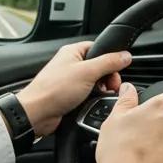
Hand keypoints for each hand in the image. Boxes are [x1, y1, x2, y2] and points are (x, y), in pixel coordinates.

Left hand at [16, 42, 131, 136]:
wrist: (37, 113)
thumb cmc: (54, 90)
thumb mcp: (87, 72)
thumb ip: (108, 62)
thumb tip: (125, 55)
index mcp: (73, 52)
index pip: (99, 48)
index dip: (111, 59)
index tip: (117, 71)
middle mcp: (71, 64)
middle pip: (100, 67)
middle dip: (108, 78)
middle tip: (110, 87)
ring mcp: (70, 81)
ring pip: (95, 82)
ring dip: (101, 90)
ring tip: (100, 96)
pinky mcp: (70, 95)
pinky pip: (88, 94)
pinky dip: (93, 99)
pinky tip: (92, 103)